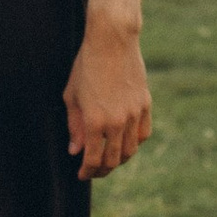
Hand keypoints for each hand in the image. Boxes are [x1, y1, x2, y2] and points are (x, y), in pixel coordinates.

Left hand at [65, 18, 152, 177]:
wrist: (112, 41)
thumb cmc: (86, 66)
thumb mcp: (71, 96)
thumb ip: (74, 126)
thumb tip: (75, 150)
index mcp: (94, 121)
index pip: (92, 159)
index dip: (86, 171)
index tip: (81, 175)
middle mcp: (117, 122)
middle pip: (113, 160)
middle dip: (101, 170)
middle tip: (94, 171)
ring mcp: (133, 114)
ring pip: (130, 150)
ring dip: (119, 160)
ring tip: (110, 160)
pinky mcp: (145, 104)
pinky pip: (143, 133)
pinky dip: (134, 143)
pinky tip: (125, 143)